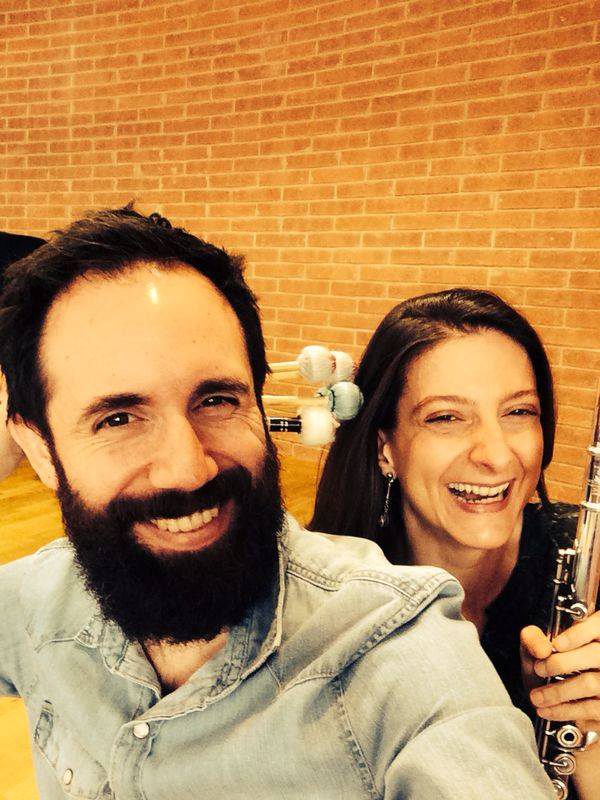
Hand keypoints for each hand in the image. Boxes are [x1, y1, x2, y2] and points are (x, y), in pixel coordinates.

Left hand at [521, 614, 599, 736]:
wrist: (556, 703)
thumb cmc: (549, 669)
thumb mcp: (538, 649)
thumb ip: (533, 639)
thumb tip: (541, 648)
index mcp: (594, 635)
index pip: (596, 627)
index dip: (578, 634)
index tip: (556, 644)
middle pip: (595, 654)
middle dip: (561, 663)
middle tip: (539, 669)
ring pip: (591, 683)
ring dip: (558, 692)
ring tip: (536, 696)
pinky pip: (590, 709)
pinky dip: (564, 710)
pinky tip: (546, 709)